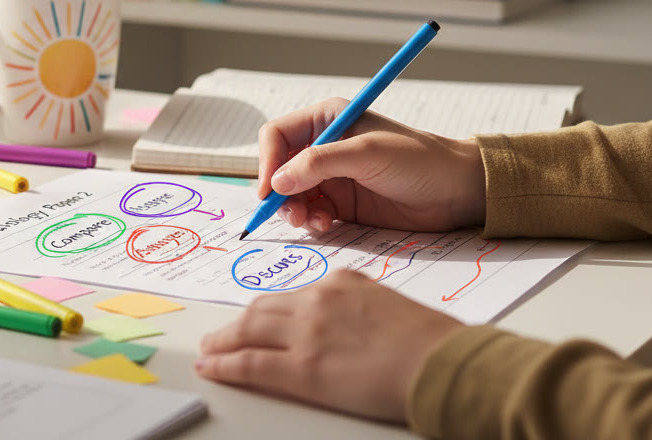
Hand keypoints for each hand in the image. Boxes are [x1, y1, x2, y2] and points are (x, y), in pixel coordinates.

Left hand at [195, 269, 462, 422]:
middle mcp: (317, 301)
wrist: (441, 362)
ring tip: (210, 350)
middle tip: (220, 335)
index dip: (267, 310)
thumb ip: (358, 306)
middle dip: (237, 323)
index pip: (292, 296)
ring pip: (248, 331)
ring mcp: (306, 333)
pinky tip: (213, 367)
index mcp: (341, 282)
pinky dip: (225, 364)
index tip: (256, 318)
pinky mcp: (302, 368)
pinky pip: (250, 363)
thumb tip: (345, 321)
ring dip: (224, 341)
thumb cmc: (431, 342)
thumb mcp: (388, 304)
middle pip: (262, 310)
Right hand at [257, 98, 485, 232]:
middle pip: (279, 168)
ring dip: (294, 210)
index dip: (267, 162)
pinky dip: (311, 221)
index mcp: (327, 119)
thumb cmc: (419, 160)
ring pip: (291, 194)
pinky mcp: (342, 204)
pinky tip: (326, 225)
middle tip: (290, 213)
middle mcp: (324, 146)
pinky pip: (310, 213)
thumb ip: (319, 163)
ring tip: (311, 222)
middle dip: (279, 191)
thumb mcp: (367, 154)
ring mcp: (332, 177)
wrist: (456, 192)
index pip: (277, 136)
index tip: (269, 190)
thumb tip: (277, 181)